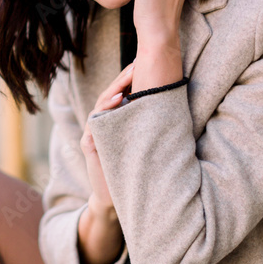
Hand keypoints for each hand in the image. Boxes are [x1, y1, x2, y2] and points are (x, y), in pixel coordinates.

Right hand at [80, 61, 135, 212]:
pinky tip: (114, 105)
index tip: (143, 64)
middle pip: (109, 95)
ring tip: (125, 83)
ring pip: (100, 107)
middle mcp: (103, 124)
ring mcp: (94, 134)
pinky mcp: (89, 146)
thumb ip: (149, 125)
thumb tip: (173, 104)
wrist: (119, 199)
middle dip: (122, 80)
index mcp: (116, 121)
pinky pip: (93, 126)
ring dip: (112, 94)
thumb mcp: (143, 143)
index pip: (121, 94)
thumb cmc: (134, 170)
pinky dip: (102, 114)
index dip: (129, 80)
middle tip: (135, 65)